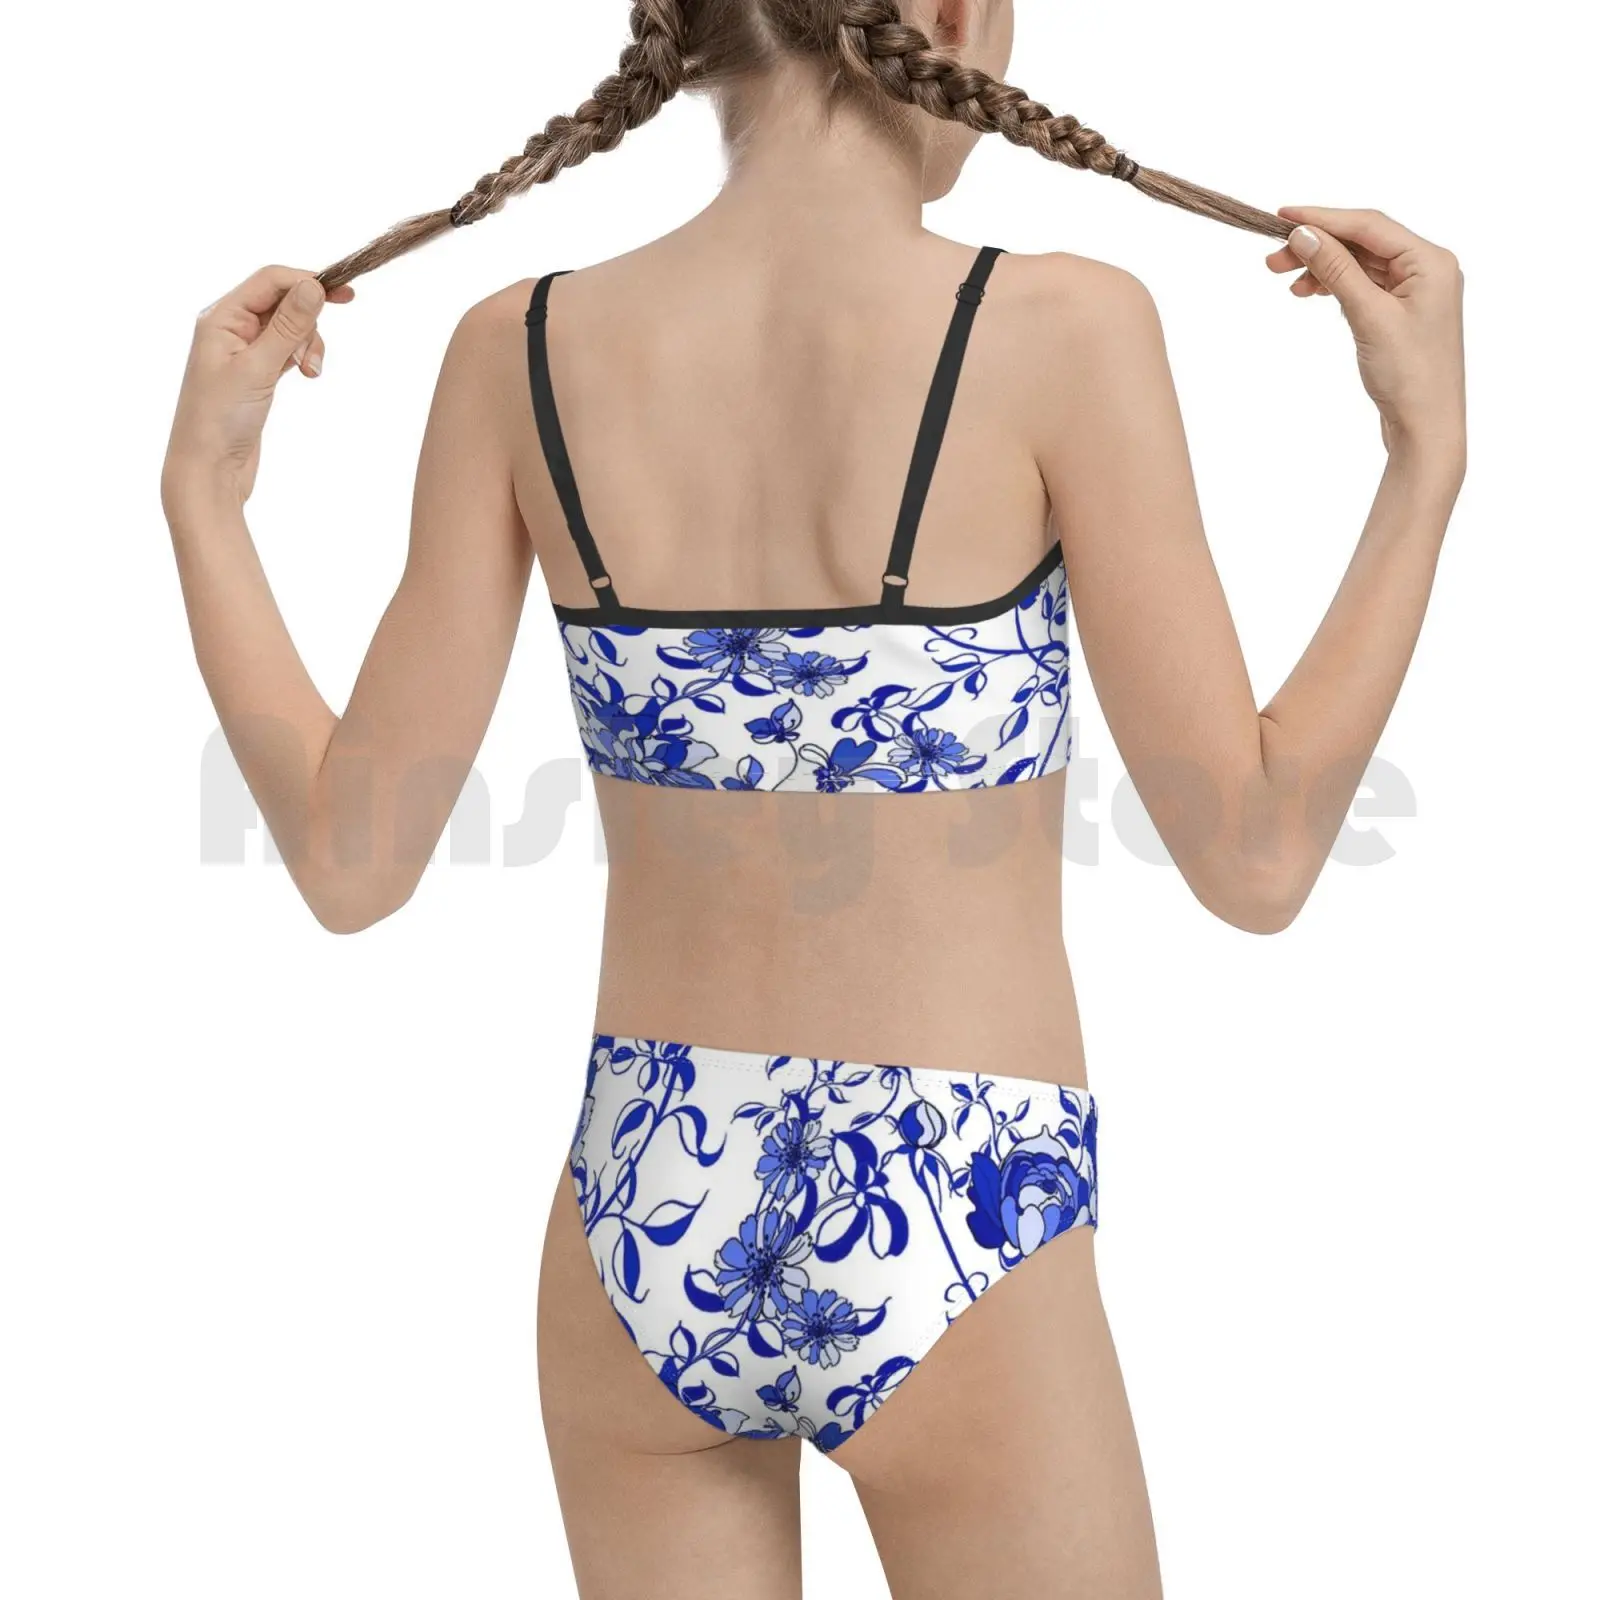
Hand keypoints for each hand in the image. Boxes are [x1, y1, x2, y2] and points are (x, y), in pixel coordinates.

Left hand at [162, 267, 352, 510]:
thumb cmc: (221, 419)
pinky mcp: (255, 372)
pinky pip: (286, 349)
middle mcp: (229, 327)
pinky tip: (307, 375)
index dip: (308, 281)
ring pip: (288, 327)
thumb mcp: (258, 368)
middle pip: (282, 301)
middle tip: (317, 357)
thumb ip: (287, 325)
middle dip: (309, 322)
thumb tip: (314, 285)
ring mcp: (243, 350)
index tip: (345, 296)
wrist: (208, 469)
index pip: (271, 280)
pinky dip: (301, 357)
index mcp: (220, 317)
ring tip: (312, 374)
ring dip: (308, 344)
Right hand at [1266, 207, 1464, 464]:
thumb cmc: (1409, 375)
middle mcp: (1428, 268)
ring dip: (1323, 266)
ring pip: (1360, 264)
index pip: (1369, 225)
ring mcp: (1415, 291)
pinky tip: (1311, 292)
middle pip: (1363, 242)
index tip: (1282, 217)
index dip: (1323, 218)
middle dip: (1318, 245)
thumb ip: (1337, 271)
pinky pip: (1363, 285)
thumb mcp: (1369, 317)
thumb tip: (1303, 234)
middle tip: (1273, 258)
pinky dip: (1335, 285)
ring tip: (1285, 280)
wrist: (1426, 427)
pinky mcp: (1400, 313)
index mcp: (1431, 261)